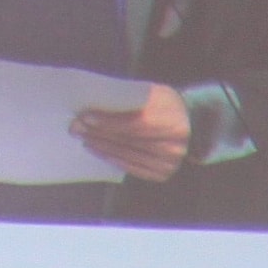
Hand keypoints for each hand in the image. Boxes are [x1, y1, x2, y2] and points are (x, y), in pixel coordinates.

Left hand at [74, 86, 190, 181]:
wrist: (191, 122)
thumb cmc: (165, 104)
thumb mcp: (154, 94)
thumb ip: (130, 100)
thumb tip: (95, 106)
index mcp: (173, 121)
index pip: (134, 123)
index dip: (108, 121)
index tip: (85, 117)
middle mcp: (174, 145)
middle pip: (128, 140)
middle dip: (98, 133)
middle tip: (76, 127)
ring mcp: (169, 163)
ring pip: (126, 154)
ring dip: (101, 147)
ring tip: (83, 138)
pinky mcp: (162, 173)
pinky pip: (131, 166)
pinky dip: (112, 158)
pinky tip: (98, 150)